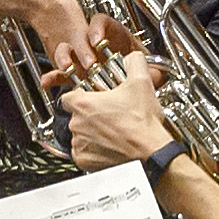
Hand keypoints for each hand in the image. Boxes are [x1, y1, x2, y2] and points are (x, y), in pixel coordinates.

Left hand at [67, 56, 170, 173]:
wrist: (151, 152)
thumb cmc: (143, 123)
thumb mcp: (141, 82)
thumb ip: (133, 62)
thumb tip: (132, 58)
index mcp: (83, 104)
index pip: (67, 96)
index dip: (80, 96)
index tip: (92, 98)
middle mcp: (77, 124)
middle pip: (76, 116)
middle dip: (90, 115)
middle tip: (109, 115)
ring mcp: (79, 144)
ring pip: (79, 134)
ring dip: (91, 133)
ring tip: (112, 131)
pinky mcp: (84, 161)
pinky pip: (82, 153)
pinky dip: (92, 150)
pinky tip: (108, 145)